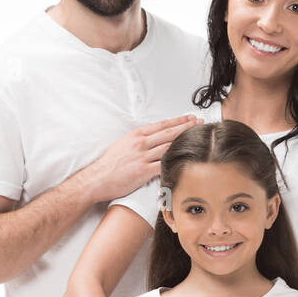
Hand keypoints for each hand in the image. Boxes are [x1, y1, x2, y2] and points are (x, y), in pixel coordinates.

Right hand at [84, 116, 200, 203]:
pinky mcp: (143, 172)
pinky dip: (176, 161)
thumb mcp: (123, 145)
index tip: (189, 118)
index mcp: (136, 135)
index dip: (178, 121)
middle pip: (169, 133)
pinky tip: (187, 159)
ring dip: (185, 142)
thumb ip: (138, 141)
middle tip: (200, 123)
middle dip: (187, 127)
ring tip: (198, 139)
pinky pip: (164, 165)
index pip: (162, 125)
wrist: (97, 179)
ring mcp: (143, 157)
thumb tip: (151, 140)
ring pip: (169, 147)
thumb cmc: (108, 165)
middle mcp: (141, 143)